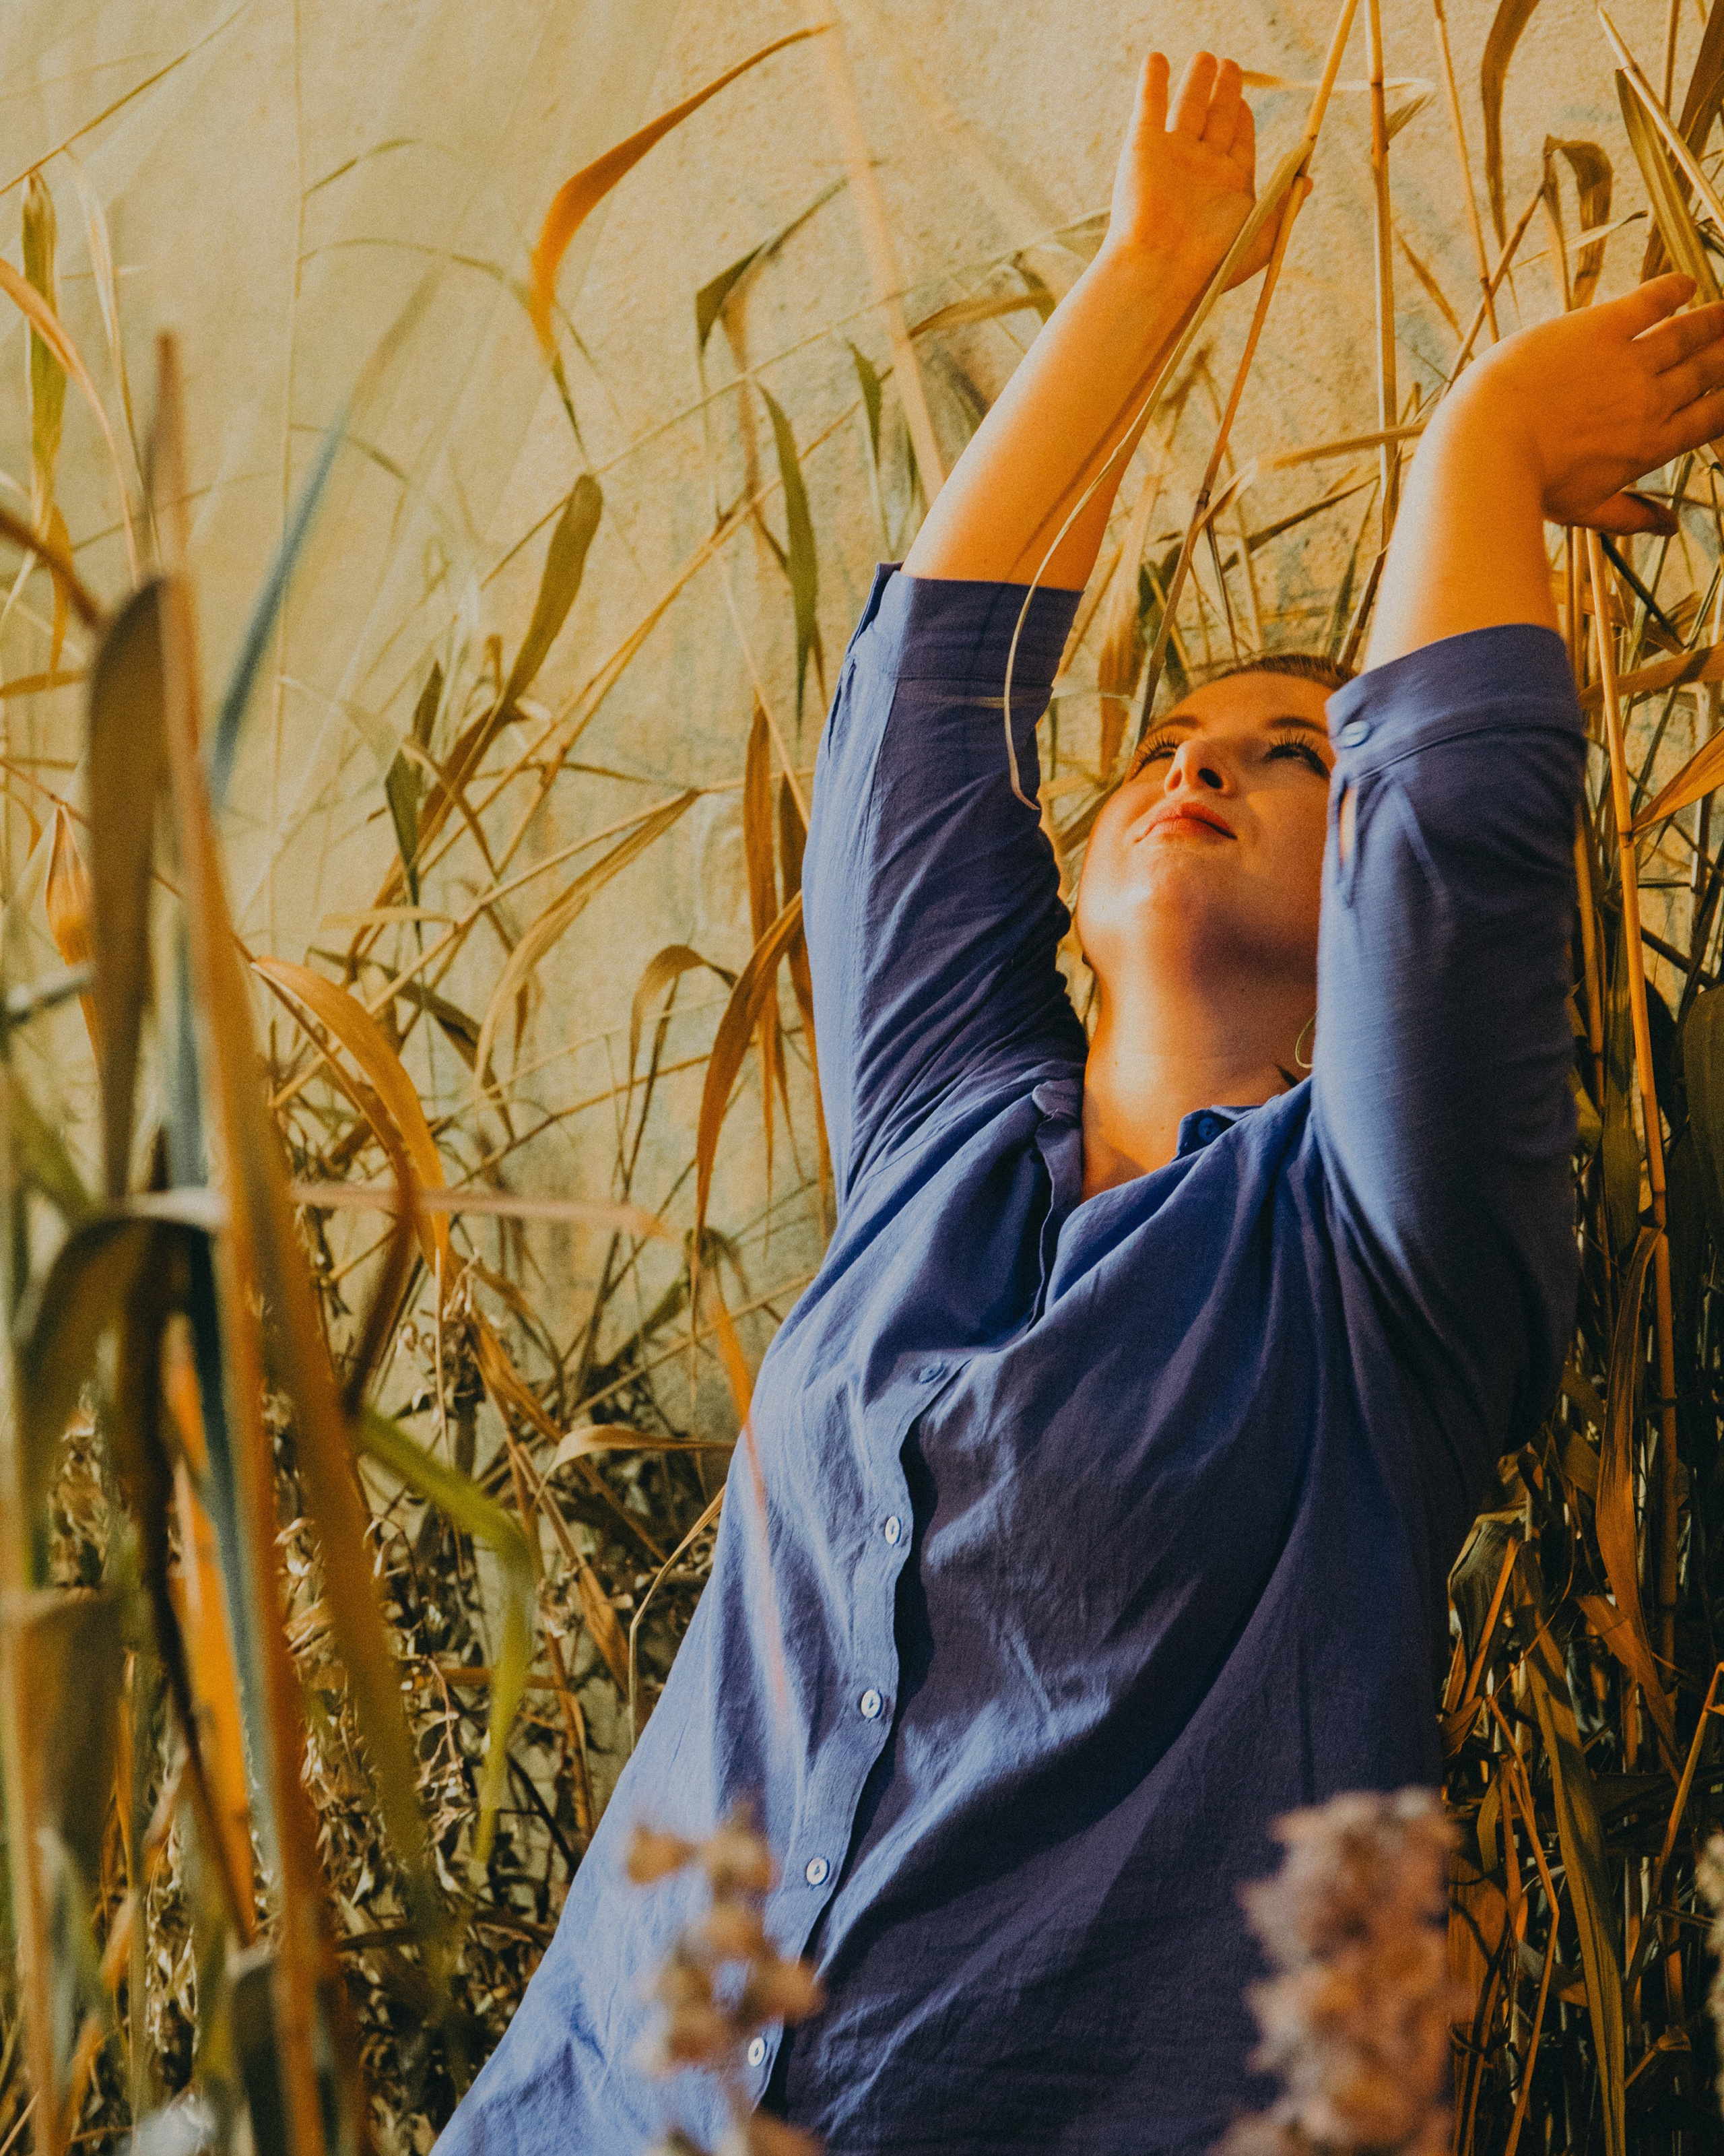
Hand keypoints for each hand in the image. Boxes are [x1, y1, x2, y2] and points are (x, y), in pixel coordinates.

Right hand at [1100, 51, 1305, 295]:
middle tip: (1230, 65)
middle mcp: (1200, 167)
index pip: (1239, 140)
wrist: (1162, 270)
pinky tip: (1157, 60)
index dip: (1242, 117)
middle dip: (1225, 91)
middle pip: (1216, 117)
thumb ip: (1285, 205)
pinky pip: (1149, 105)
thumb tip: (1307, 183)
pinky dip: (1152, 81)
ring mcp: (1172, 155)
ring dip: (1197, 80)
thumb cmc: (1213, 263)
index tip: (1244, 101)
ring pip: (1188, 105)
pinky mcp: (1143, 147)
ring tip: (1206, 56)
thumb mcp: (1263, 236)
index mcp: (1228, 184)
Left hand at [1450, 272, 1723, 533]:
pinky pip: (1649, 302)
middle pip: (1707, 371)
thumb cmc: (1528, 485)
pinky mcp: (1599, 328)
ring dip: (1715, 319)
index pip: (1710, 419)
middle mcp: (1649, 401)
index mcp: (1649, 446)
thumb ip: (1630, 516)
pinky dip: (1671, 290)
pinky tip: (1686, 285)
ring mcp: (1627, 362)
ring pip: (1687, 334)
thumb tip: (1668, 529)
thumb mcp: (1584, 510)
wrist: (1488, 448)